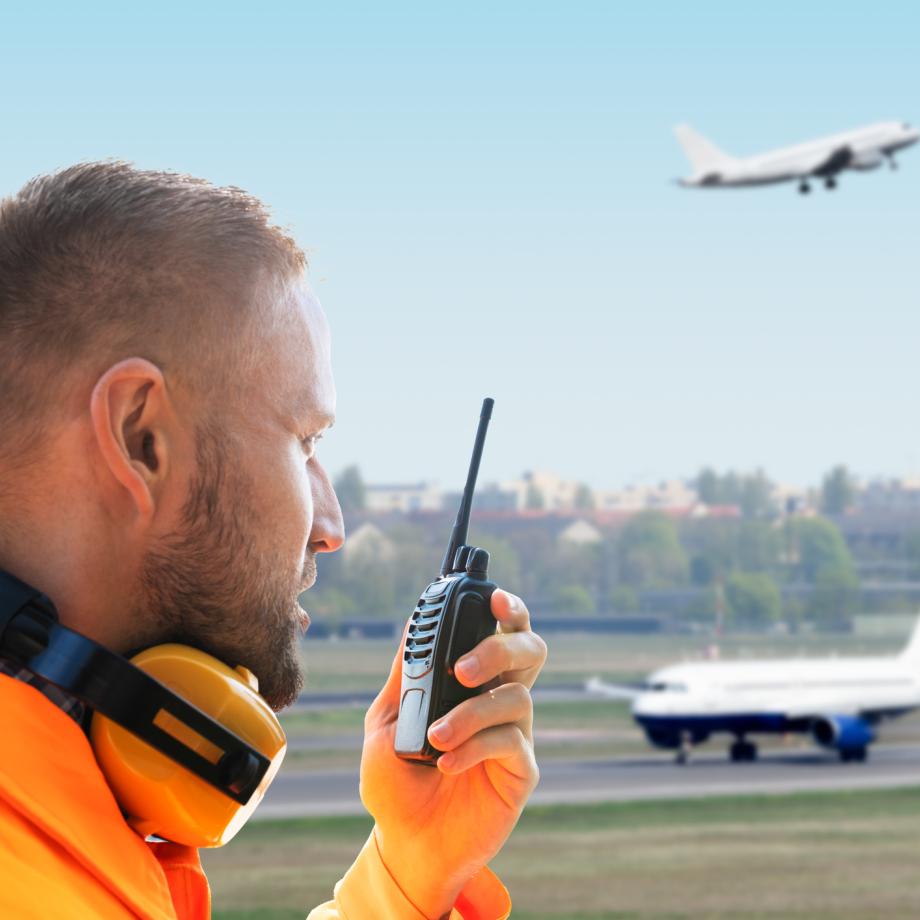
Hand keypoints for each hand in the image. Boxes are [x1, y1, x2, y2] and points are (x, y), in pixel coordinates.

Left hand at [359, 588, 545, 917]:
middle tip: (462, 668)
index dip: (507, 608)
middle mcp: (499, 698)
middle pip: (529, 650)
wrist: (405, 842)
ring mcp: (514, 733)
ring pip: (517, 696)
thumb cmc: (397, 779)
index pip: (502, 630)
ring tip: (435, 736)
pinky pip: (511, 742)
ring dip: (472, 712)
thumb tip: (411, 625)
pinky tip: (446, 762)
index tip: (493, 597)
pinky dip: (475, 746)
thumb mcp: (386, 720)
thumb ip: (404, 675)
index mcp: (472, 680)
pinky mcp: (521, 771)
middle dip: (500, 647)